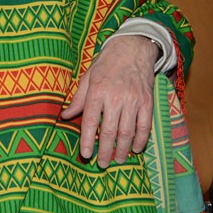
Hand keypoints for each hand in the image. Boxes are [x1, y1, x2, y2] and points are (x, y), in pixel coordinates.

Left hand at [62, 35, 158, 167]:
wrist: (133, 49)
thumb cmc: (106, 64)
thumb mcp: (87, 78)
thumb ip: (78, 99)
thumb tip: (65, 116)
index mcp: (97, 92)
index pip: (90, 122)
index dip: (87, 141)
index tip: (85, 155)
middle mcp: (115, 98)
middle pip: (110, 131)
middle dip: (106, 151)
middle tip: (102, 164)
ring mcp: (134, 100)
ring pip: (128, 132)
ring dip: (123, 150)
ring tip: (118, 160)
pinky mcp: (148, 102)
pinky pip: (145, 126)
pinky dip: (141, 140)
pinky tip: (136, 149)